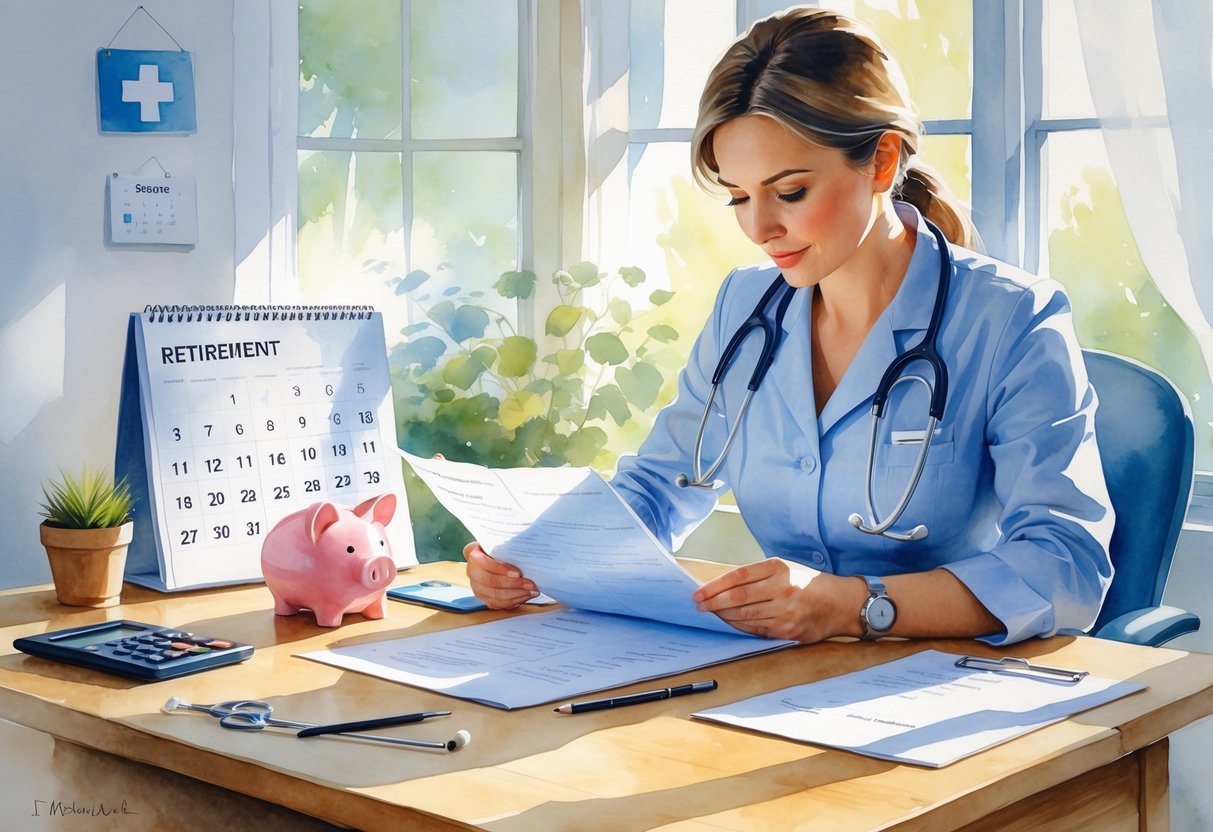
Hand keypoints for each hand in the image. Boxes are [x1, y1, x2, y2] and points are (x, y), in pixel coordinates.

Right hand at [463, 541, 537, 609]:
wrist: (497, 557)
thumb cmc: (502, 548)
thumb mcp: (502, 543)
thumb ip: (508, 547)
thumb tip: (527, 552)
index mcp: (472, 552)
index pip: (484, 562)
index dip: (501, 569)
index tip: (518, 573)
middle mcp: (471, 570)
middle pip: (490, 581)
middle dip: (512, 584)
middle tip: (530, 584)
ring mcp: (475, 585)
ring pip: (494, 594)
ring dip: (515, 594)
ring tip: (531, 591)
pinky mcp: (482, 597)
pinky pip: (497, 603)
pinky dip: (512, 601)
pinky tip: (524, 596)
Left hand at [691, 558, 857, 642]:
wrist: (843, 603)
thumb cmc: (810, 583)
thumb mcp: (787, 568)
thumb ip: (758, 575)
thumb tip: (723, 585)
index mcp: (779, 568)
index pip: (737, 577)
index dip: (714, 586)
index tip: (699, 591)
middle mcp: (782, 589)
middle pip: (738, 597)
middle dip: (713, 602)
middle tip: (698, 604)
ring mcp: (786, 612)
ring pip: (744, 616)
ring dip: (723, 616)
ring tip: (711, 613)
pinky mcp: (788, 630)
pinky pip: (756, 629)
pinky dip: (739, 626)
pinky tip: (730, 622)